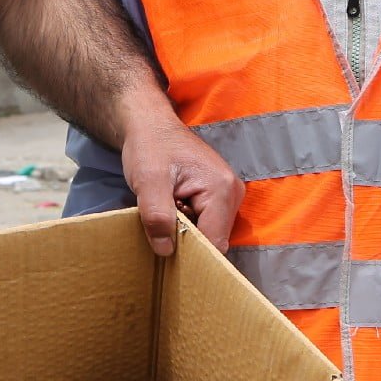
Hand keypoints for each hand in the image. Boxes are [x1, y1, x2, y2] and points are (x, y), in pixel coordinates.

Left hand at [118, 95, 244, 254]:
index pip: (214, 242)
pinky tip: (173, 210)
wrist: (151, 126)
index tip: (166, 252)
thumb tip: (165, 251)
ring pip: (211, 232)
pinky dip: (190, 224)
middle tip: (161, 226)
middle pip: (215, 239)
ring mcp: (229, 194)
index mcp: (221, 189)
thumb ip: (157, 216)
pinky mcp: (220, 195)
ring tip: (167, 213)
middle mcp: (233, 193)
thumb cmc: (150, 147)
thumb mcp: (147, 181)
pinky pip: (208, 223)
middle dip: (188, 241)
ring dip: (187, 232)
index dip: (191, 254)